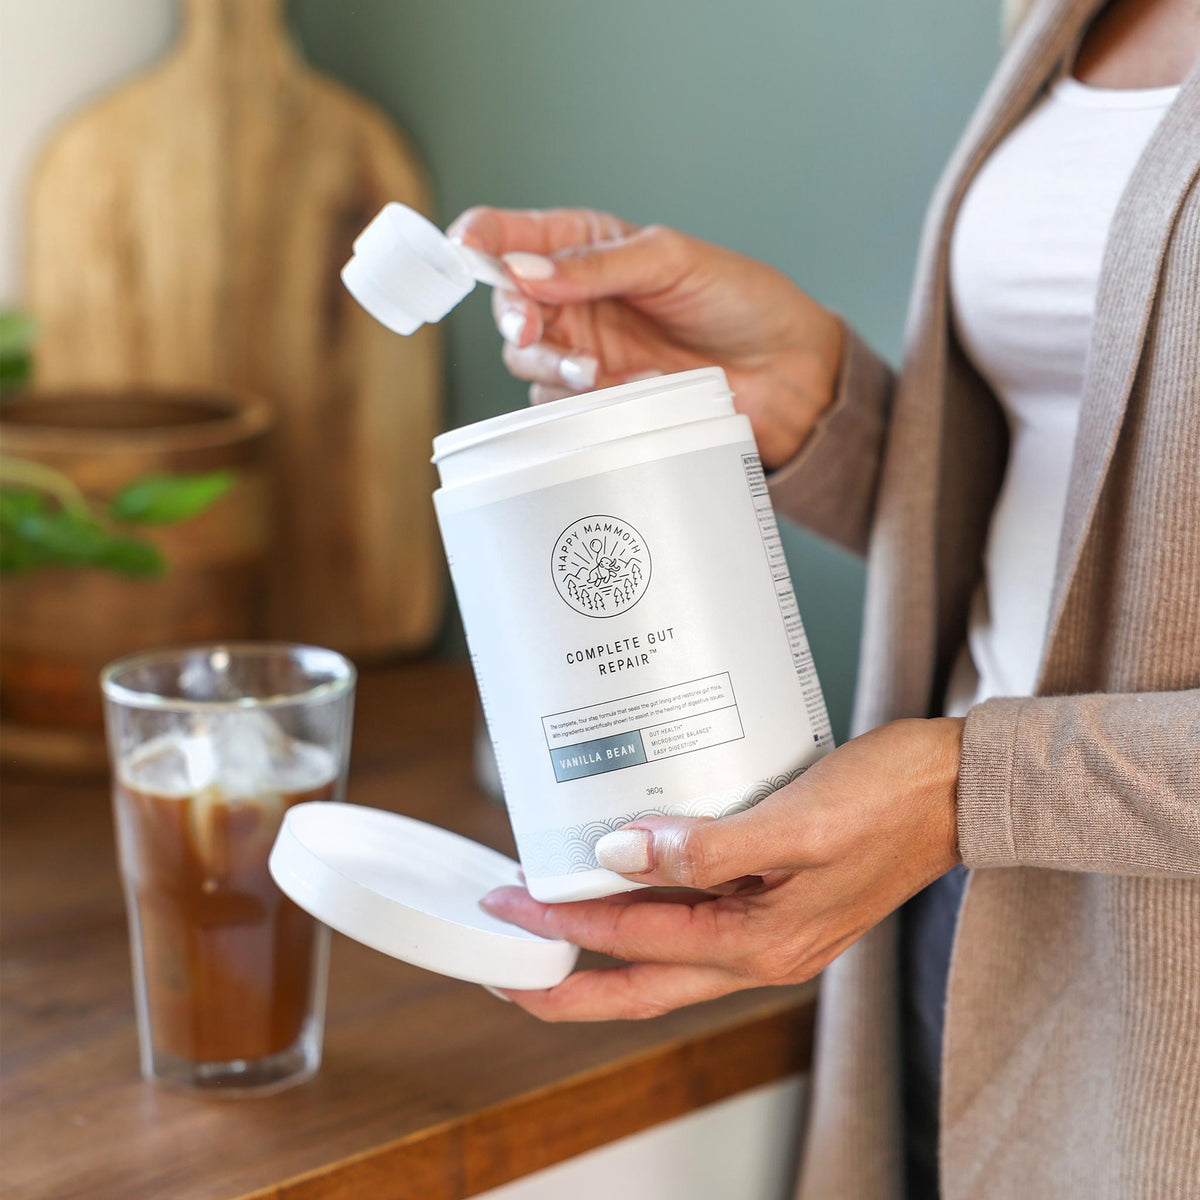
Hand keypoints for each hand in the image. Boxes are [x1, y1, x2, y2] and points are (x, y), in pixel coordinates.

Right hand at [446, 207, 843, 469]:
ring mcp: (583, 350)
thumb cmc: (739, 300)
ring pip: (527, 360)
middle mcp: (574, 298)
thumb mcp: (671, 261)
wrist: (783, 373)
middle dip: (512, 316)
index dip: (479, 240)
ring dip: (552, 365)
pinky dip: (583, 400)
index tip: (465, 249)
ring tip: (596, 373)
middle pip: (507, 305)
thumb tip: (524, 270)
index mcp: (586, 246)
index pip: (512, 236)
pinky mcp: (598, 398)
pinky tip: (628, 390)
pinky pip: (560, 403)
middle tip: (530, 329)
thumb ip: (596, 265)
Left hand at [481, 717, 963, 1019]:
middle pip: (641, 983)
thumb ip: (706, 849)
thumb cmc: (889, 802)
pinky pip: (694, 917)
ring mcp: (769, 928)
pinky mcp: (775, 898)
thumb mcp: (796, 823)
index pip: (637, 945)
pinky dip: (649, 907)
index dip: (565, 927)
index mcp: (761, 945)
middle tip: (504, 949)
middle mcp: (760, 949)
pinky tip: (630, 874)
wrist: (955, 790)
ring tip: (551, 911)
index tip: (511, 904)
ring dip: (603, 940)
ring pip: (664, 953)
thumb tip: (621, 855)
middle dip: (567, 975)